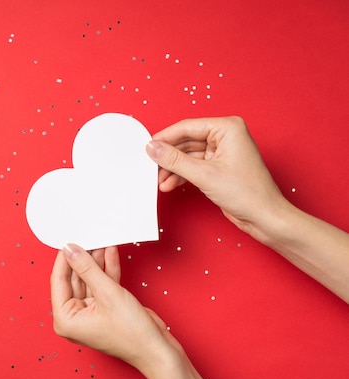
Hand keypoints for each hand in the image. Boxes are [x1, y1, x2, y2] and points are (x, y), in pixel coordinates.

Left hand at [50, 243, 232, 378]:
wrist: (158, 349)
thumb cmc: (131, 333)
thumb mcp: (107, 293)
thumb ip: (87, 268)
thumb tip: (70, 250)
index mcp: (65, 319)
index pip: (58, 280)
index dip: (65, 258)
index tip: (69, 240)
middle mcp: (74, 316)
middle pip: (75, 278)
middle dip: (84, 257)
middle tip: (88, 236)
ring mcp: (90, 312)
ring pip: (90, 279)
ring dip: (97, 260)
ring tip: (101, 239)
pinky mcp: (105, 307)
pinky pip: (102, 284)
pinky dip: (107, 269)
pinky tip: (110, 252)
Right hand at [146, 117, 288, 243]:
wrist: (264, 217)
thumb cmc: (248, 193)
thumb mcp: (204, 175)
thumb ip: (175, 160)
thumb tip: (153, 148)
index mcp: (228, 128)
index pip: (188, 127)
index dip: (165, 137)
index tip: (147, 147)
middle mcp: (225, 136)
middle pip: (186, 141)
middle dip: (168, 156)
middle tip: (150, 165)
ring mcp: (222, 152)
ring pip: (188, 155)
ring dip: (173, 168)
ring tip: (159, 180)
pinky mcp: (218, 167)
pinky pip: (193, 166)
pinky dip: (181, 175)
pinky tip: (170, 184)